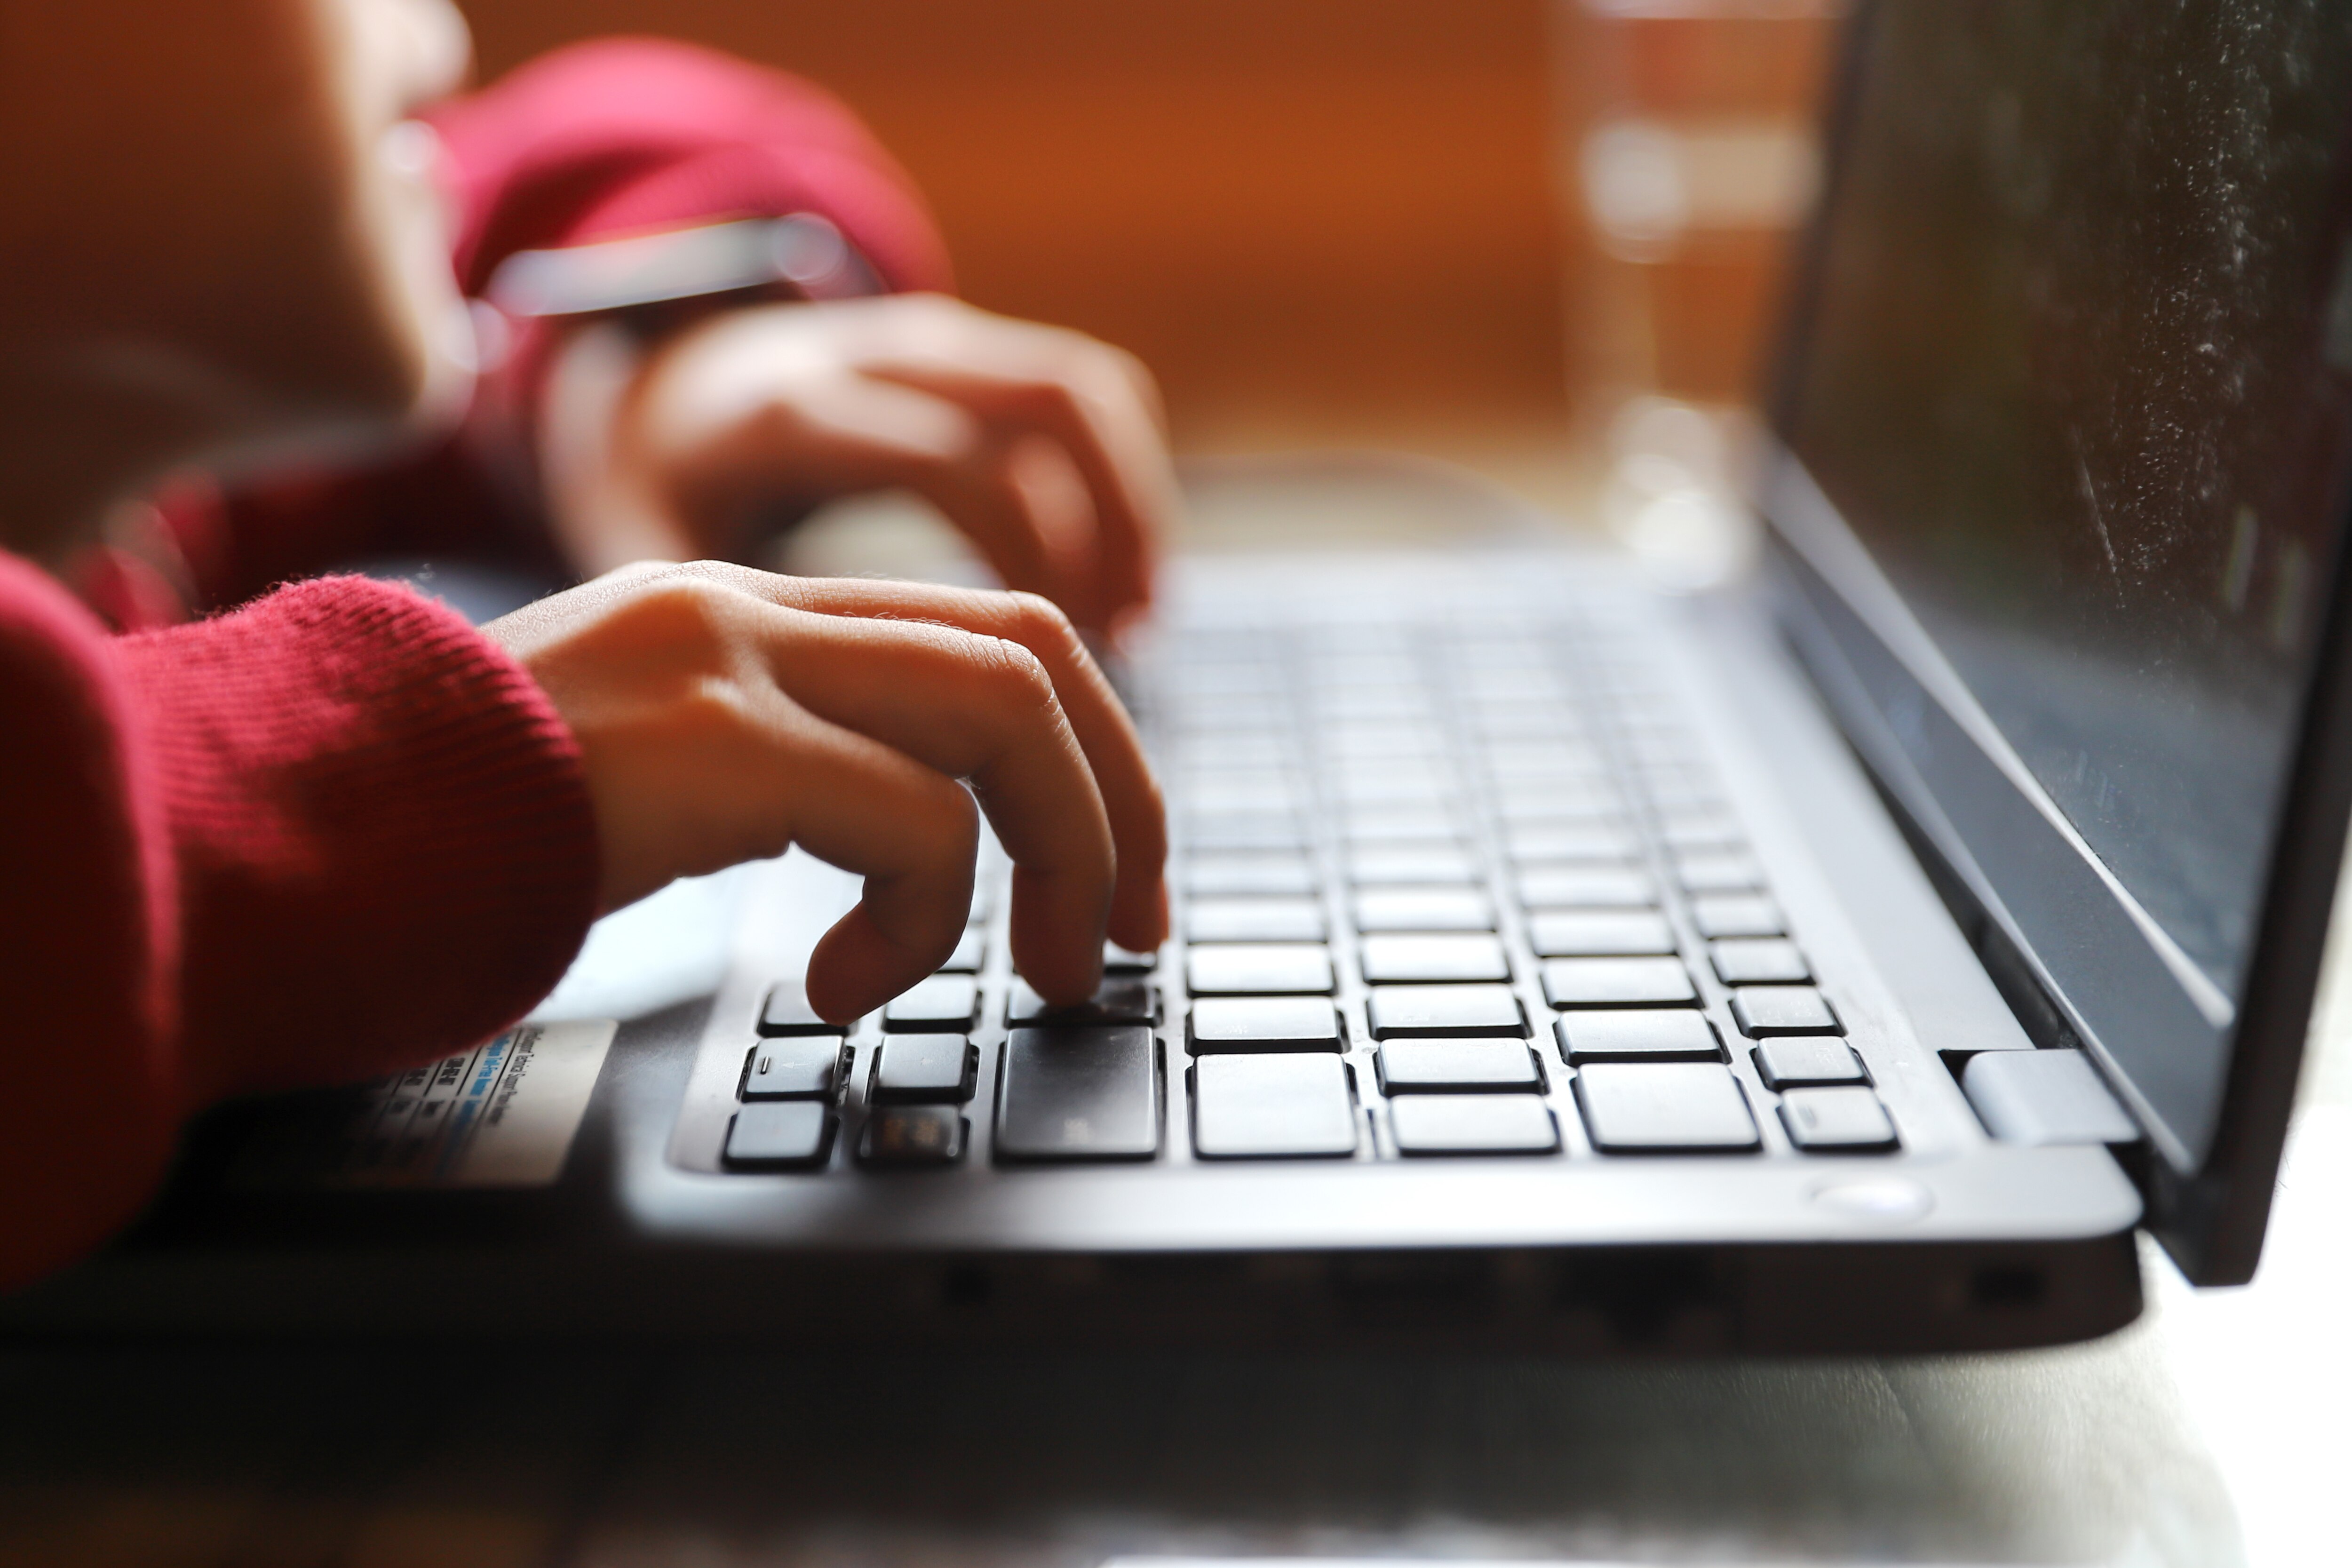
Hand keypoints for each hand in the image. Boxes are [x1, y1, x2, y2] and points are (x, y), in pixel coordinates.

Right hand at [482, 562, 1168, 1017]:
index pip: (991, 631)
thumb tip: (935, 846)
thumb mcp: (666, 780)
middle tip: (1120, 935)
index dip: (1094, 749)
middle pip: (1034, 655)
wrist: (299, 829)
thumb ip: (794, 772)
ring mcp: (725, 660)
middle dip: (1118, 803)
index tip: (1113, 871)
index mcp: (748, 612)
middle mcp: (748, 608)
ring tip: (1027, 970)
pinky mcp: (704, 740)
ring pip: (1000, 714)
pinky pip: (906, 818)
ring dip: (1056, 855)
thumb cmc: (470, 833)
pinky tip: (838, 989)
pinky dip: (918, 918)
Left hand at [537, 294, 1175, 638]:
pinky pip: (1081, 394)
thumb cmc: (648, 496)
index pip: (961, 471)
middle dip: (1109, 538)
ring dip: (1130, 518)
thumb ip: (704, 646)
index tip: (1042, 690)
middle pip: (1048, 422)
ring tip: (1133, 634)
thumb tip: (770, 790)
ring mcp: (928, 341)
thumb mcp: (636, 563)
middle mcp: (873, 356)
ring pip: (1080, 399)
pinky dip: (1120, 489)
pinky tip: (1121, 594)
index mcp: (791, 415)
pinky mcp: (965, 352)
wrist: (636, 377)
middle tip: (1118, 668)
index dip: (1028, 564)